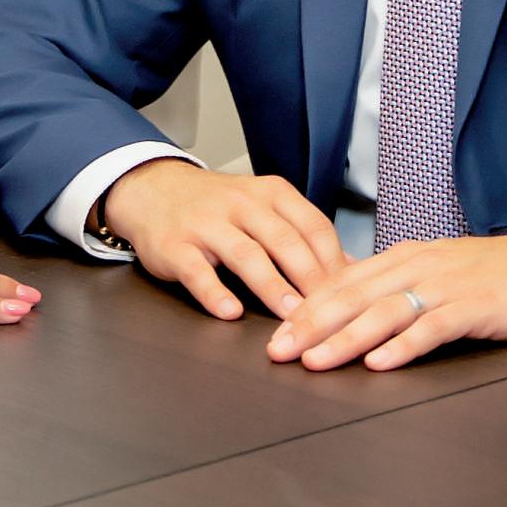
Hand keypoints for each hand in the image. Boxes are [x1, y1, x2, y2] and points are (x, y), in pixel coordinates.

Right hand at [99, 159, 344, 321]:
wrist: (154, 189)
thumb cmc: (218, 206)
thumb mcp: (264, 208)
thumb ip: (304, 234)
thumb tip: (352, 267)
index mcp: (270, 193)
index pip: (313, 225)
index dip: (334, 260)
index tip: (351, 292)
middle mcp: (240, 203)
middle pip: (284, 241)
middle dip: (310, 278)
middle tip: (331, 312)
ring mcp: (206, 224)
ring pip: (246, 255)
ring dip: (272, 287)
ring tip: (292, 316)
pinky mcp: (175, 246)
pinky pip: (197, 271)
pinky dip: (215, 293)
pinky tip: (231, 312)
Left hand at [265, 228, 506, 370]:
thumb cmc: (498, 276)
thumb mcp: (439, 273)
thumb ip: (398, 287)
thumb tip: (353, 307)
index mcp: (407, 257)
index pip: (345, 281)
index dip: (307, 307)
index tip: (276, 331)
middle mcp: (421, 266)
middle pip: (355, 295)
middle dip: (311, 324)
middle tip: (279, 351)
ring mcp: (448, 285)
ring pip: (385, 311)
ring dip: (346, 338)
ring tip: (316, 361)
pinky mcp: (475, 307)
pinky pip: (433, 327)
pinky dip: (404, 346)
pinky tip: (381, 363)